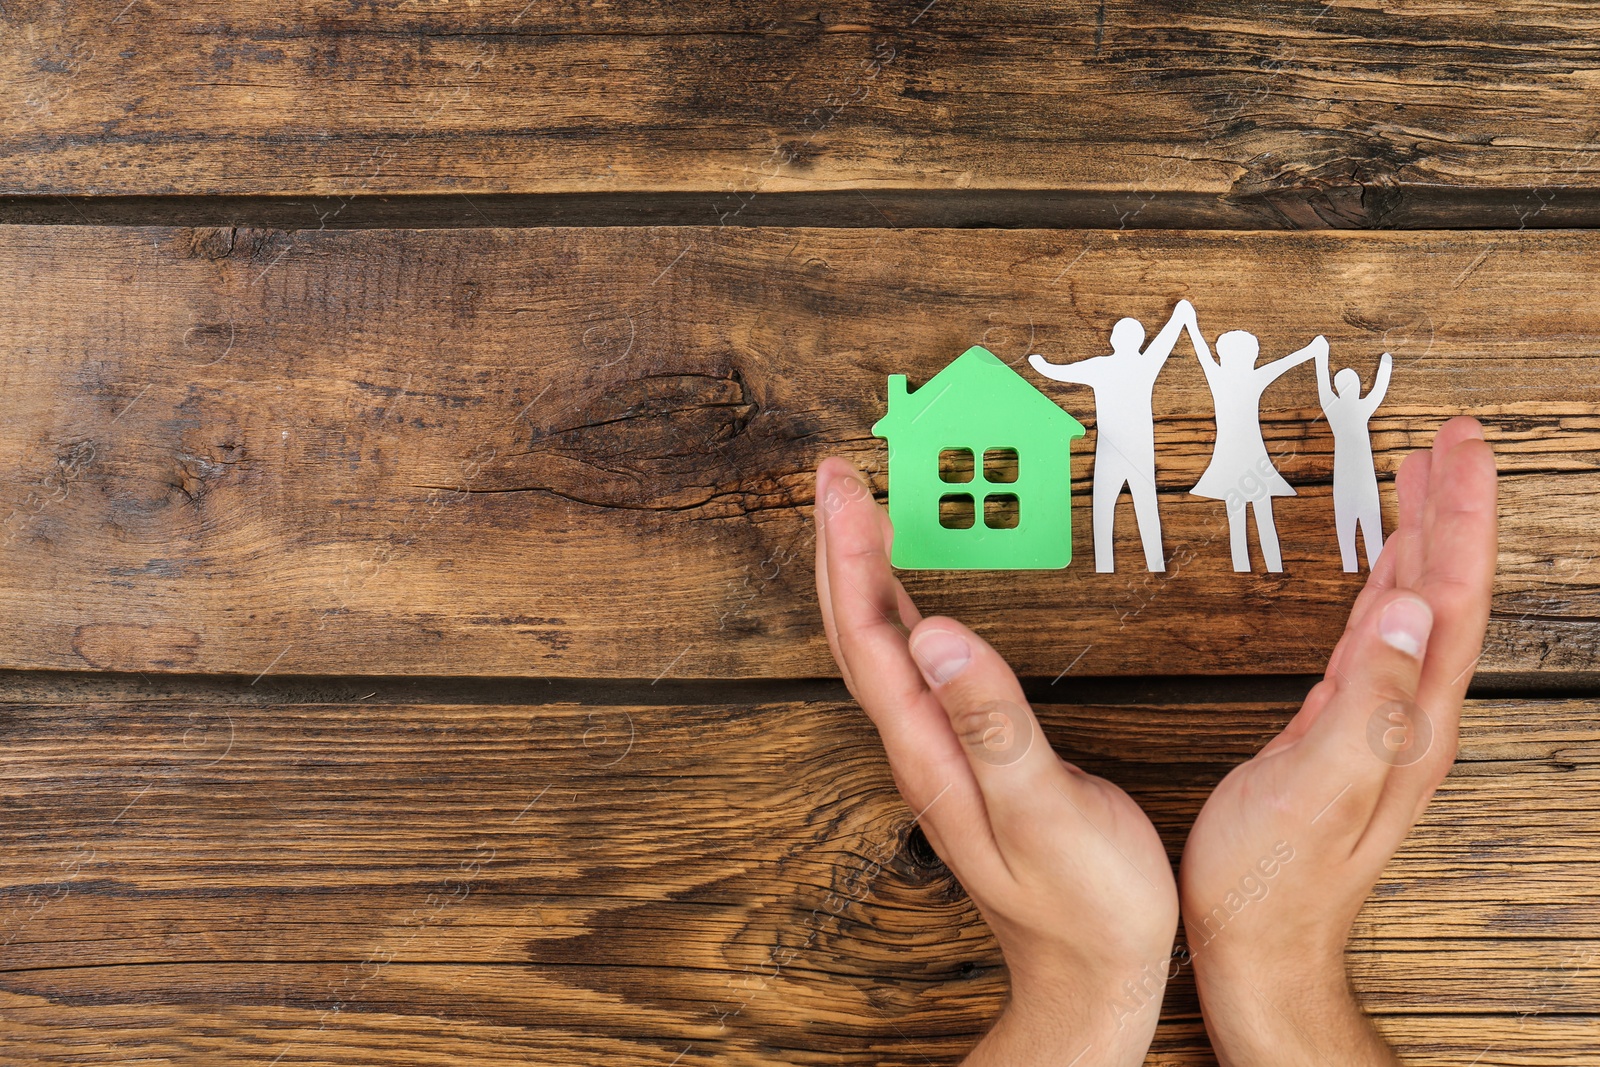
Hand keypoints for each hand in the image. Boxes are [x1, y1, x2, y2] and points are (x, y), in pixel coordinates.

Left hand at [814, 458, 1178, 1065]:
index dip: (851, 557)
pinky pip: (914, 667)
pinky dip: (901, 613)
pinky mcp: (963, 757)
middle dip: (840, 549)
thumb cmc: (1086, 905)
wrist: (1091, 976)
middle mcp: (918, 747)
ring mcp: (936, 753)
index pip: (870, 638)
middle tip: (835, 476)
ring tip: (856, 513)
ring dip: (860, 576)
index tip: (843, 487)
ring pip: (879, 647)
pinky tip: (910, 595)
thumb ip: (993, 726)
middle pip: (857, 634)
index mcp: (929, 751)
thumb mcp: (1047, 814)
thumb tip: (938, 636)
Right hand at [1178, 416, 1497, 1065]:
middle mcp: (1409, 718)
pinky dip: (1387, 587)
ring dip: (1425, 540)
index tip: (1458, 448)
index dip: (1460, 515)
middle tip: (1448, 441)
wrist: (1260, 951)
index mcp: (1408, 722)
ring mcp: (1382, 727)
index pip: (1448, 595)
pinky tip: (1382, 575)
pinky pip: (1382, 640)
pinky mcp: (1348, 734)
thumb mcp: (1314, 788)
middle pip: (1445, 592)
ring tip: (1423, 483)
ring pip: (1416, 610)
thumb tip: (1403, 609)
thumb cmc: (1271, 883)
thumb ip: (1365, 700)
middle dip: (1453, 509)